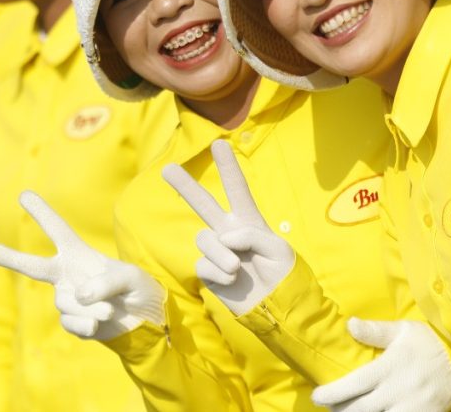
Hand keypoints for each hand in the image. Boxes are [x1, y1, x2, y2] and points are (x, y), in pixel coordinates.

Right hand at [0, 190, 164, 340]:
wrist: (145, 320)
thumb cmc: (137, 288)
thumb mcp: (130, 277)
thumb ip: (107, 282)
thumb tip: (79, 295)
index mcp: (79, 255)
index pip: (57, 230)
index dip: (42, 213)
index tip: (24, 195)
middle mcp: (68, 275)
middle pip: (34, 267)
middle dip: (11, 258)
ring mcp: (67, 299)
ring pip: (66, 302)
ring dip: (91, 307)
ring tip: (111, 309)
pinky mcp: (73, 322)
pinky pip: (71, 323)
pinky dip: (87, 324)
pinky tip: (99, 324)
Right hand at [162, 139, 294, 315]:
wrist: (277, 306)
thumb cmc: (284, 275)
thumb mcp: (278, 249)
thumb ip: (251, 235)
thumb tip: (223, 237)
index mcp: (249, 221)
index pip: (237, 189)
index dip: (227, 167)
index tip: (219, 143)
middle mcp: (228, 232)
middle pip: (204, 204)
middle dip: (185, 186)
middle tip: (166, 168)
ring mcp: (217, 252)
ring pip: (204, 239)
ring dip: (222, 253)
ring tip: (238, 267)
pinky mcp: (208, 272)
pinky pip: (204, 265)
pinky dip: (220, 273)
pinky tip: (233, 280)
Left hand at [311, 318, 450, 411]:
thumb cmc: (430, 342)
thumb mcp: (403, 330)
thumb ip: (375, 331)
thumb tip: (350, 324)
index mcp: (389, 368)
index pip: (353, 384)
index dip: (332, 393)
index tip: (317, 396)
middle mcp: (397, 391)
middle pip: (359, 410)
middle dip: (339, 411)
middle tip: (330, 407)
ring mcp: (410, 408)